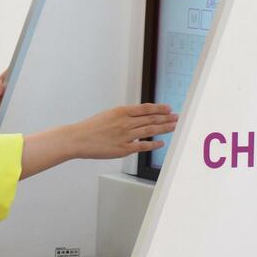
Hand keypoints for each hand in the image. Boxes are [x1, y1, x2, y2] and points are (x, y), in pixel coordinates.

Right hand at [20, 103, 177, 178]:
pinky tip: (161, 143)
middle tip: (177, 117)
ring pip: (149, 131)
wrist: (78, 139)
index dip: (159, 108)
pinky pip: (142, 146)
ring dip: (164, 128)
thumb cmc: (90, 128)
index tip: (168, 108)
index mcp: (120, 112)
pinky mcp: (123, 149)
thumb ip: (123, 116)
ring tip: (174, 127)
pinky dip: (153, 144)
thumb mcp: (107, 115)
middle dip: (166, 118)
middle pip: (151, 119)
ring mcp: (125, 136)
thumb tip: (138, 118)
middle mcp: (125, 122)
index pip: (145, 108)